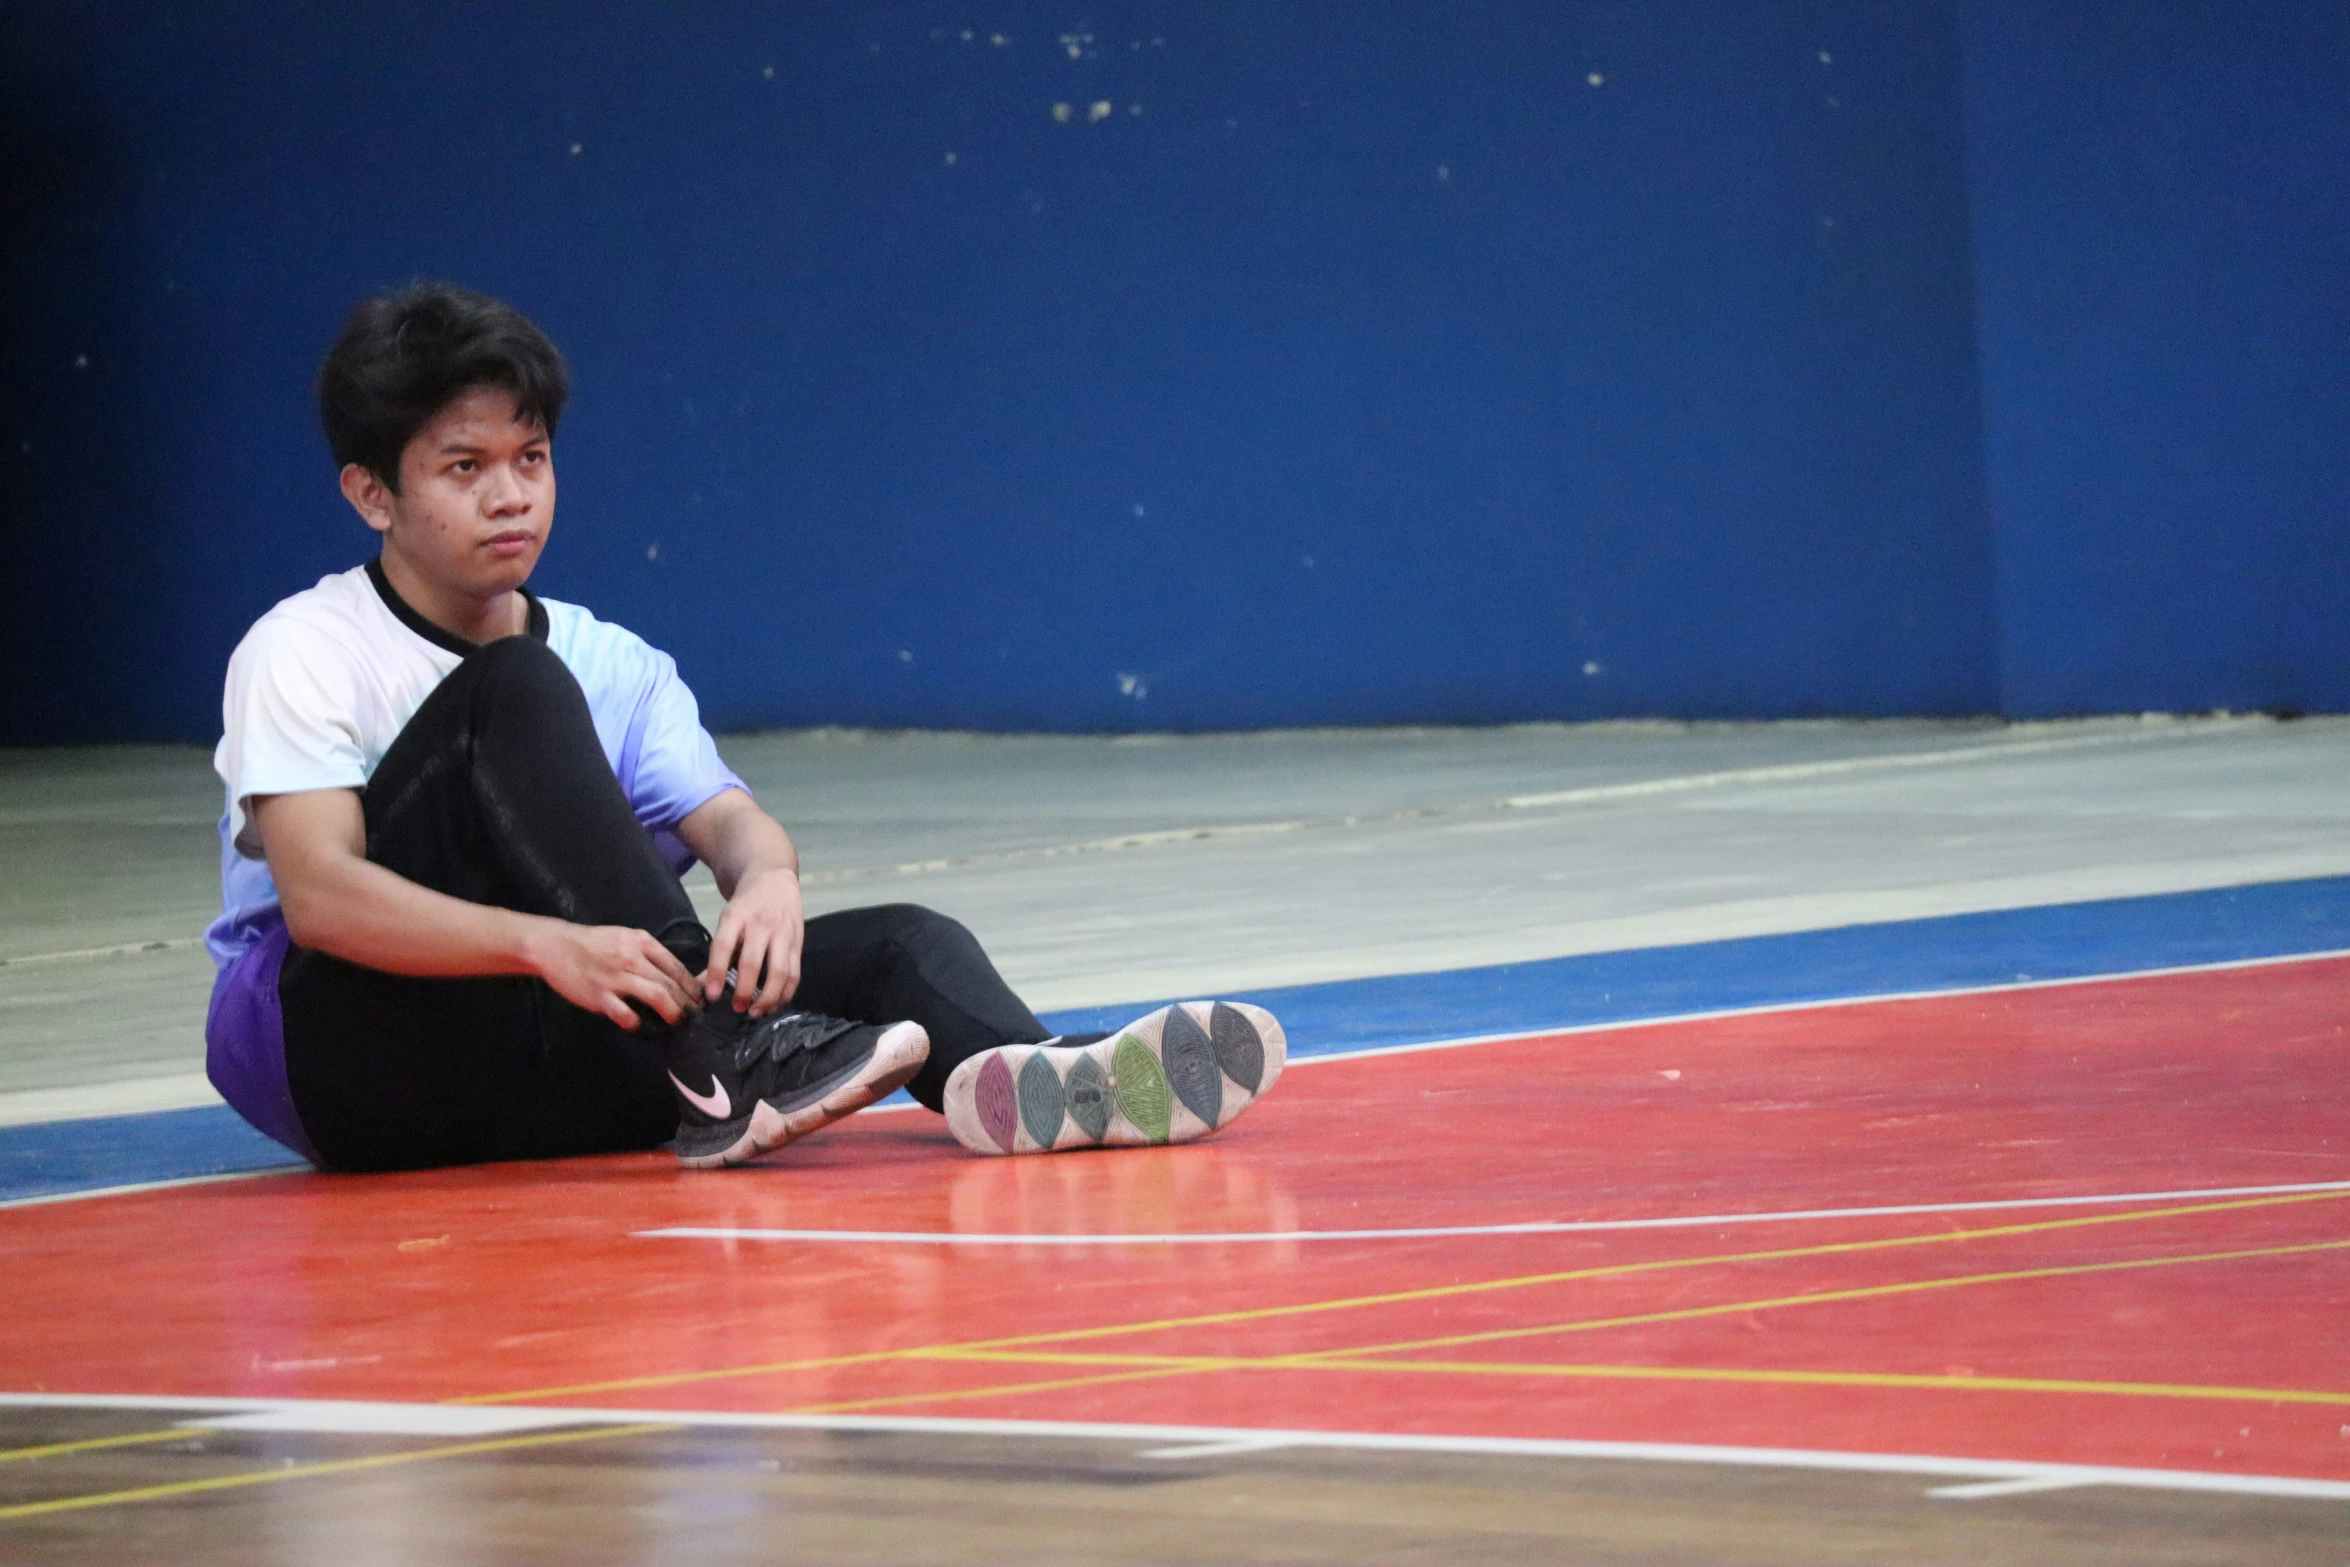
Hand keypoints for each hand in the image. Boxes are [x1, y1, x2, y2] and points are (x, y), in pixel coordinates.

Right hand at [530, 922, 701, 1030]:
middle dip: (687, 1002)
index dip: (692, 985)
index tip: (700, 998)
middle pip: (670, 983)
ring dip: (672, 1012)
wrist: (555, 946)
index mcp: (641, 942)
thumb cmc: (593, 943)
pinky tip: (640, 1026)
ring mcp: (616, 978)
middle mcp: (633, 958)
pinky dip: (636, 1022)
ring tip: (678, 1022)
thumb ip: (647, 953)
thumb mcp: (624, 938)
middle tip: (694, 1015)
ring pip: (656, 995)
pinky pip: (625, 1013)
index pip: (675, 966)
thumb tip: (672, 974)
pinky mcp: (600, 995)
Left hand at [706, 865, 804, 1015]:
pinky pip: (795, 972)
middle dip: (744, 990)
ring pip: (779, 971)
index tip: (712, 996)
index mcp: (735, 916)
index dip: (716, 972)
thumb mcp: (727, 920)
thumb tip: (701, 988)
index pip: (723, 946)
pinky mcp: (798, 942)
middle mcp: (760, 924)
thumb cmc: (746, 905)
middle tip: (737, 1009)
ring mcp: (782, 933)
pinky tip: (775, 1004)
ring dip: (768, 996)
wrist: (774, 878)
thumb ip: (717, 955)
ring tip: (757, 1012)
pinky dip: (786, 992)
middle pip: (752, 961)